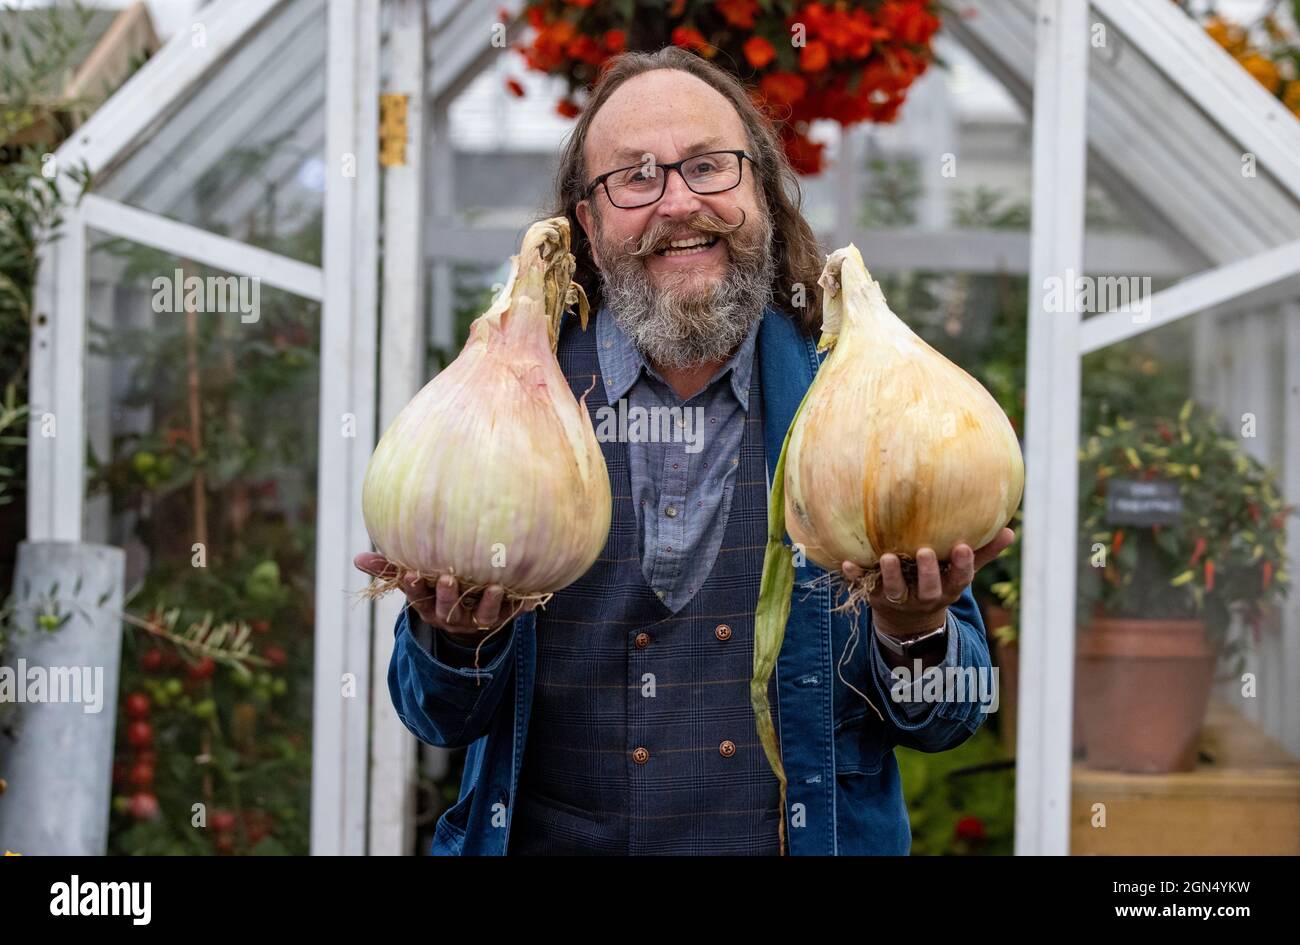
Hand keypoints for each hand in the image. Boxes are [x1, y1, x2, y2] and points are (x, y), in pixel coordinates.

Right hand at [353, 552, 534, 643]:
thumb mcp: (415, 579)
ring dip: (488, 602)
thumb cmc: (438, 587)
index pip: (418, 599)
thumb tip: (357, 559)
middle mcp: (454, 616)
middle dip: (448, 595)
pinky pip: (515, 613)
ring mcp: (480, 619)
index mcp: (430, 607)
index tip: (411, 573)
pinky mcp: (504, 617)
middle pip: (449, 610)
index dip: (414, 589)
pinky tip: (534, 594)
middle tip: (449, 577)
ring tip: (494, 586)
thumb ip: (390, 568)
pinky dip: (524, 605)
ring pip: (484, 616)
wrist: (471, 614)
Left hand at [842, 528, 1014, 637]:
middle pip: (928, 589)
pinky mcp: (874, 596)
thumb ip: (983, 552)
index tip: (963, 546)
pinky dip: (854, 576)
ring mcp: (898, 598)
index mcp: (948, 588)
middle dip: (927, 572)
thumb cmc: (938, 582)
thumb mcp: (960, 572)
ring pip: (895, 591)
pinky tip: (846, 562)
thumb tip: (1011, 530)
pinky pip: (862, 587)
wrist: (905, 620)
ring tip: (888, 557)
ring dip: (891, 575)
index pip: (960, 578)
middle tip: (924, 551)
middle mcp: (924, 596)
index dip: (963, 565)